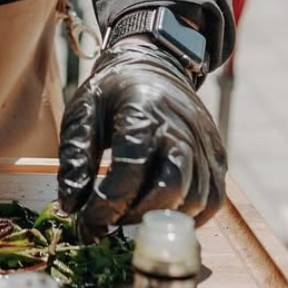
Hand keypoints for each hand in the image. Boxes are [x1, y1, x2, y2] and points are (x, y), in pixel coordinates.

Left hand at [57, 36, 226, 239]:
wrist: (153, 66)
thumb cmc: (113, 93)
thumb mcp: (82, 114)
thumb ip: (75, 158)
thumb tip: (71, 205)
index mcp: (143, 112)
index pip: (130, 169)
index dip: (106, 203)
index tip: (85, 221)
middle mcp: (182, 128)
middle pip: (171, 188)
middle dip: (136, 215)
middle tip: (109, 221)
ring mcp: (205, 143)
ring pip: (195, 200)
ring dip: (161, 220)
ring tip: (130, 215)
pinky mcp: (217, 156)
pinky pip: (212, 200)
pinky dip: (187, 217)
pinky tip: (159, 212)